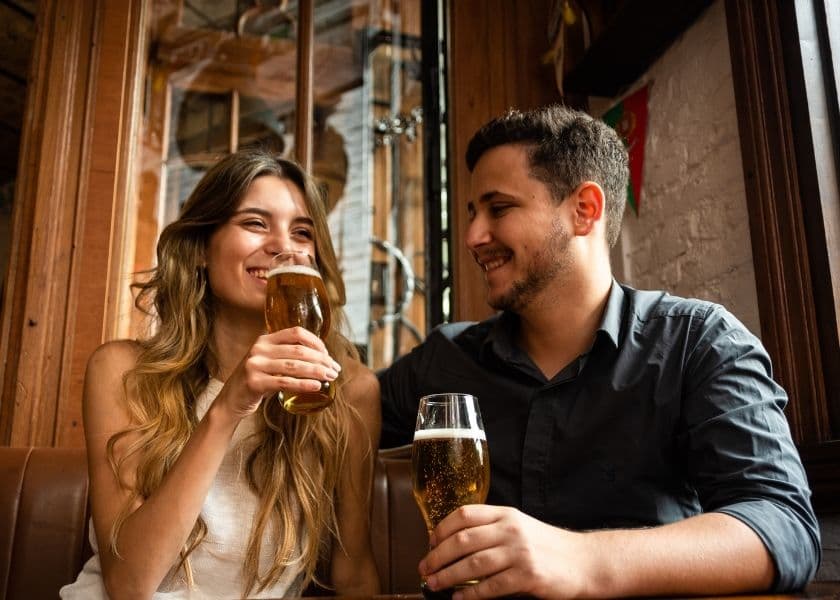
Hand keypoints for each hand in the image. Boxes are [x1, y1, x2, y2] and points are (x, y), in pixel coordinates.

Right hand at [214, 327, 340, 420]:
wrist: (230, 401)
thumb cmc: (256, 381)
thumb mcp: (269, 362)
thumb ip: (287, 356)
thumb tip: (322, 360)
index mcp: (265, 339)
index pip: (296, 333)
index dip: (316, 342)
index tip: (328, 355)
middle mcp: (259, 348)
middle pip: (299, 350)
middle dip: (321, 360)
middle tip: (335, 370)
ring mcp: (255, 364)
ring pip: (294, 366)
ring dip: (317, 372)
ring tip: (330, 378)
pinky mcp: (254, 382)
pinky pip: (285, 382)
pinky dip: (304, 384)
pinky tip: (317, 387)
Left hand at [419, 505, 591, 598]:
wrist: (584, 561)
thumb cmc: (547, 546)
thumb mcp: (519, 527)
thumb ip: (491, 530)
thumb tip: (453, 544)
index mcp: (506, 514)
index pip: (465, 514)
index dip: (442, 529)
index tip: (430, 543)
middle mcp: (511, 530)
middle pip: (463, 539)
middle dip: (438, 556)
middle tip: (424, 568)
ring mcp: (520, 552)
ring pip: (473, 563)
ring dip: (448, 576)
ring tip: (435, 584)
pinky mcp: (528, 575)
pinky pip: (492, 586)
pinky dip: (472, 594)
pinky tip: (459, 598)